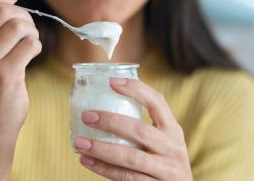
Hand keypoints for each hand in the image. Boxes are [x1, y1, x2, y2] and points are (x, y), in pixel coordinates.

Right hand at [0, 0, 40, 130]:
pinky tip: (31, 55)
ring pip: (19, 26)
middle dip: (24, 16)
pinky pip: (30, 44)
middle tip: (26, 30)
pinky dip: (37, 46)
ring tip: (29, 42)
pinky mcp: (4, 75)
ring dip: (32, 31)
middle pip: (3, 11)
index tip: (10, 1)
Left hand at [73, 78, 192, 180]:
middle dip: (111, 121)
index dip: (136, 89)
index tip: (111, 82)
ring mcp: (166, 169)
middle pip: (140, 130)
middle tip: (86, 116)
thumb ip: (143, 130)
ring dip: (101, 149)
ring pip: (131, 157)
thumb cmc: (165, 163)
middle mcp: (173, 148)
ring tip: (79, 142)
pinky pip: (126, 177)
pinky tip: (87, 161)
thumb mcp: (164, 143)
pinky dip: (104, 168)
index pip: (157, 102)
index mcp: (173, 130)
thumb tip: (102, 111)